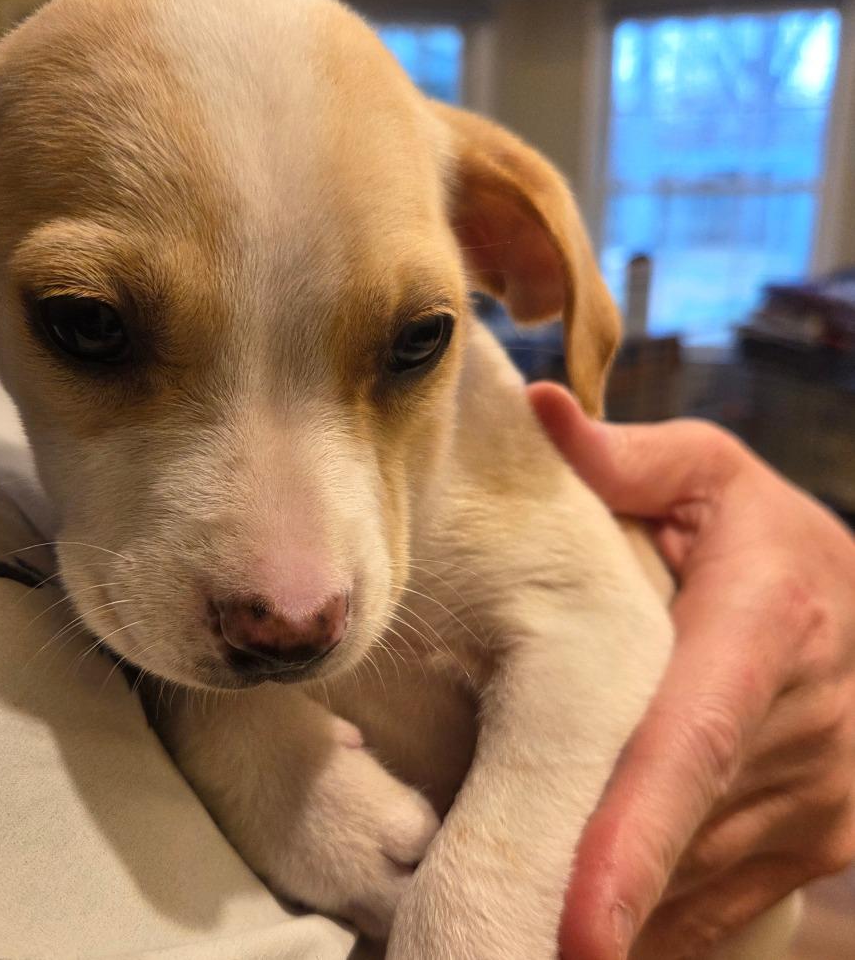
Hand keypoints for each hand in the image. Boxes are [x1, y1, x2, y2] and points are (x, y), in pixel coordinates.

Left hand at [527, 382, 854, 958]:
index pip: (689, 744)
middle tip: (490, 948)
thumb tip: (541, 408)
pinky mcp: (822, 839)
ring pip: (704, 881)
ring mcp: (825, 797)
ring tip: (516, 942)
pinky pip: (729, 902)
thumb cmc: (761, 529)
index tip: (576, 930)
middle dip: (595, 898)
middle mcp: (808, 724)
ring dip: (623, 917)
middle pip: (684, 831)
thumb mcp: (704, 474)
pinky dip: (660, 924)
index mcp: (764, 624)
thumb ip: (623, 457)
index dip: (632, 837)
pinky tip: (594, 938)